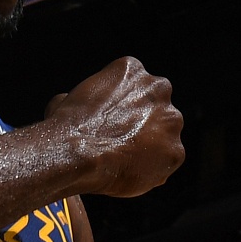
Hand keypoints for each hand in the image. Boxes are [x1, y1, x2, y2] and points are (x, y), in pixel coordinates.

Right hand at [45, 58, 183, 196]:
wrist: (77, 153)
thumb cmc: (67, 126)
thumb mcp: (65, 99)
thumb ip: (83, 99)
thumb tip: (68, 104)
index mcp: (132, 69)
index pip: (134, 86)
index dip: (122, 106)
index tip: (111, 120)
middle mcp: (158, 88)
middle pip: (155, 107)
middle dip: (143, 122)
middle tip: (121, 140)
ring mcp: (170, 120)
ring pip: (164, 134)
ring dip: (151, 145)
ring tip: (123, 160)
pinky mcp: (175, 151)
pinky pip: (166, 162)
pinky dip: (153, 170)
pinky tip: (129, 172)